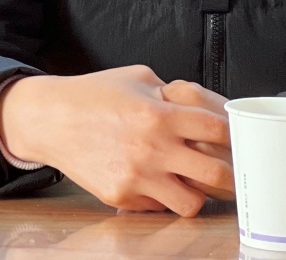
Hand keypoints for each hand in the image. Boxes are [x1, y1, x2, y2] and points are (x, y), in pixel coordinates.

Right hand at [0, 66, 232, 216]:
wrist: (51, 118)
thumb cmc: (93, 95)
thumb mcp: (136, 77)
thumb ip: (171, 92)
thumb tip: (199, 106)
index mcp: (159, 112)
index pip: (218, 129)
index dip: (232, 134)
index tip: (233, 139)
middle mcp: (153, 146)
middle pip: (217, 172)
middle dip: (227, 173)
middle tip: (224, 170)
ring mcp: (138, 176)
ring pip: (192, 202)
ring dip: (195, 193)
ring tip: (188, 182)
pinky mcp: (122, 196)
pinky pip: (158, 207)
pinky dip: (161, 198)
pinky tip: (154, 183)